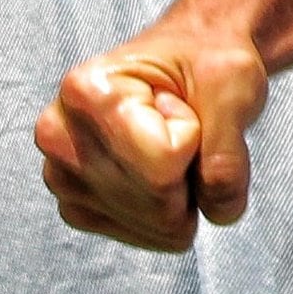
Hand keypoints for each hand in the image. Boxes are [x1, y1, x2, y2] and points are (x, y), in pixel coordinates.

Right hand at [35, 0, 271, 248]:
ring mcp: (61, 176)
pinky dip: (169, 213)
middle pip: (156, 203)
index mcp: (85, 90)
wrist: (191, 57)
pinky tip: (158, 169)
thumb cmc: (207, 59)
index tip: (180, 101)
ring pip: (153, 226)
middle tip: (180, 124)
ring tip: (169, 142)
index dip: (195, 137)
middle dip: (191, 172)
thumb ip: (228, 153)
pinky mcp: (76, 206)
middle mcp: (58, 135)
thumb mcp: (234, 84)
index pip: (164, 163)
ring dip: (183, 192)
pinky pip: (143, 236)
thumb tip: (219, 213)